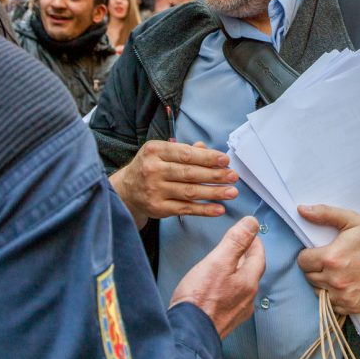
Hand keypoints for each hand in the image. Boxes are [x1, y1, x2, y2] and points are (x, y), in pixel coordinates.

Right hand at [109, 140, 238, 228]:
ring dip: (213, 193)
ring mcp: (154, 190)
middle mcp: (153, 170)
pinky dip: (204, 210)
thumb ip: (185, 150)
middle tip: (233, 176)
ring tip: (232, 192)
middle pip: (190, 173)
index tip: (225, 160)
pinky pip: (185, 209)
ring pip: (189, 192)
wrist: (125, 190)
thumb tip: (207, 149)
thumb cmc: (150, 167)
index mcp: (155, 151)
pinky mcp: (158, 208)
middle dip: (215, 175)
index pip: (186, 154)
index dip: (207, 158)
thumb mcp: (161, 152)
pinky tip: (219, 208)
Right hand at [171, 216, 265, 337]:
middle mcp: (247, 298)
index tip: (250, 233)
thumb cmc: (200, 300)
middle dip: (247, 256)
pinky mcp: (225, 320)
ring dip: (238, 272)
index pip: (258, 256)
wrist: (188, 334)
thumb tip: (252, 223)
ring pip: (243, 286)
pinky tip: (217, 288)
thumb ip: (236, 241)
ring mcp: (237, 311)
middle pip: (252, 271)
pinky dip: (229, 287)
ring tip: (228, 264)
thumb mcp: (218, 261)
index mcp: (249, 281)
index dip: (254, 241)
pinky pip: (233, 298)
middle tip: (240, 246)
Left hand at [296, 205, 359, 314]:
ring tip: (337, 273)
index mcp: (331, 258)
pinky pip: (331, 304)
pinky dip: (334, 296)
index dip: (308, 255)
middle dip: (316, 268)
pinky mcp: (351, 307)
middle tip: (330, 261)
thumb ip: (324, 214)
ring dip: (323, 283)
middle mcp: (335, 280)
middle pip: (309, 277)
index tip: (319, 252)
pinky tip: (345, 285)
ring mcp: (343, 296)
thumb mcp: (351, 220)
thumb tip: (301, 209)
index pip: (303, 261)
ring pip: (318, 292)